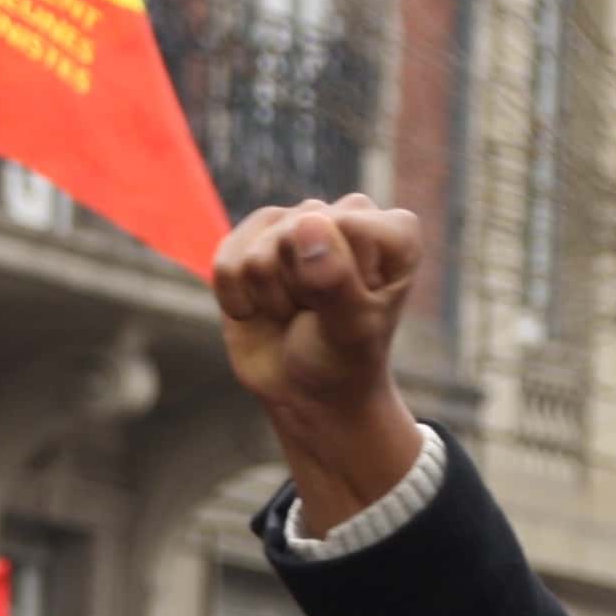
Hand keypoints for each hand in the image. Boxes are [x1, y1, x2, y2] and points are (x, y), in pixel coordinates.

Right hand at [211, 200, 428, 533]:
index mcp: (389, 231)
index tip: (346, 317)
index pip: (343, 225)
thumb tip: (309, 225)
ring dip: (265, 293)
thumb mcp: (349, 329)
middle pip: (297, 228)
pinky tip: (260, 310)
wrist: (307, 399)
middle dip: (296, 285)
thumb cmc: (343, 366)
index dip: (333, 277)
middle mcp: (346, 216)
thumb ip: (335, 278)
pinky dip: (235, 293)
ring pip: (257, 241)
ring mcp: (298, 226)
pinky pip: (226, 252)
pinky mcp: (254, 241)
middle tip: (314, 321)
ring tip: (288, 316)